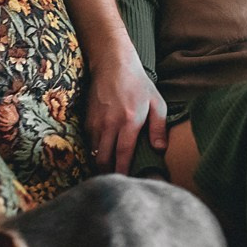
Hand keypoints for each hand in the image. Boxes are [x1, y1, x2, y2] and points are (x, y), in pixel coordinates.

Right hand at [84, 55, 169, 175]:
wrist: (112, 63)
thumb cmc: (138, 83)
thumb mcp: (157, 103)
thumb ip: (159, 127)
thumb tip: (160, 149)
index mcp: (129, 121)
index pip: (123, 155)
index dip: (123, 172)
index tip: (126, 183)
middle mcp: (109, 124)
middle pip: (103, 159)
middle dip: (109, 173)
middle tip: (118, 181)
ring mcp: (95, 122)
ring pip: (94, 152)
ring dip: (101, 163)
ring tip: (111, 171)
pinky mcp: (86, 119)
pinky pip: (89, 142)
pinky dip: (96, 151)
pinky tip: (104, 154)